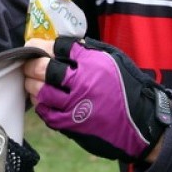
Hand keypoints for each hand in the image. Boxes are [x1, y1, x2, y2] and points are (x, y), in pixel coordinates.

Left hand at [24, 37, 170, 162]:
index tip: (36, 47)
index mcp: (92, 62)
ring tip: (31, 82)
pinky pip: (47, 114)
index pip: (58, 47)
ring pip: (41, 92)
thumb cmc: (129, 89)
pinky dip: (41, 105)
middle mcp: (82, 82)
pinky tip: (42, 100)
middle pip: (44, 69)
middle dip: (32, 64)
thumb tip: (62, 46)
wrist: (143, 125)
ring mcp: (76, 105)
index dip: (43, 45)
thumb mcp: (114, 60)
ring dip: (32, 85)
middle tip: (29, 64)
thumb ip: (89, 51)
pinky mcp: (73, 125)